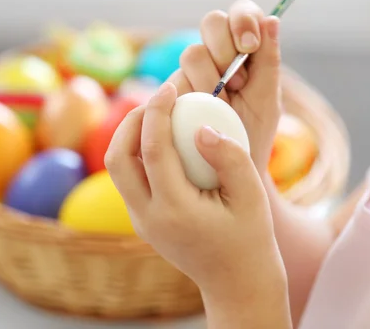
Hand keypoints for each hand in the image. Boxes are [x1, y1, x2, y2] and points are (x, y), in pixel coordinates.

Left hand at [104, 81, 286, 297]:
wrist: (236, 280)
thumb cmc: (250, 237)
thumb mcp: (251, 195)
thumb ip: (230, 158)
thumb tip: (202, 128)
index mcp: (176, 211)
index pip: (152, 150)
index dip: (158, 112)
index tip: (170, 88)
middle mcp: (149, 217)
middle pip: (118, 158)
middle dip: (132, 120)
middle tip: (159, 99)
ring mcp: (141, 222)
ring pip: (117, 169)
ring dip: (131, 135)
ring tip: (160, 114)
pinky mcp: (142, 221)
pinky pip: (129, 178)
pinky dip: (138, 151)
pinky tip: (165, 138)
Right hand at [168, 0, 281, 172]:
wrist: (227, 173)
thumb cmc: (253, 135)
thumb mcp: (266, 100)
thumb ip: (268, 61)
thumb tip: (272, 18)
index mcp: (245, 50)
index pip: (243, 13)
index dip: (243, 20)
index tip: (249, 46)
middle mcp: (217, 54)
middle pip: (212, 21)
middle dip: (225, 48)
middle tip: (237, 83)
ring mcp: (192, 71)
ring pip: (193, 53)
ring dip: (210, 80)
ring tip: (223, 109)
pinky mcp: (171, 91)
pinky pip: (175, 82)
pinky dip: (191, 98)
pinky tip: (201, 117)